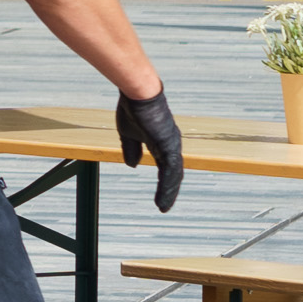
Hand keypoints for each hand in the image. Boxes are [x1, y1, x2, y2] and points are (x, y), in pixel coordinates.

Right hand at [117, 86, 184, 209]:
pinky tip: (163, 196)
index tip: (160, 195)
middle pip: (173, 174)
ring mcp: (172, 146)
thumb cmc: (133, 109)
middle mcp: (171, 146)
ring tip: (164, 206)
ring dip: (169, 192)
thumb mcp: (128, 134)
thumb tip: (133, 165)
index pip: (166, 167)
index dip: (164, 182)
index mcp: (161, 143)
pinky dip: (167, 186)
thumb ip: (132, 149)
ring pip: (174, 175)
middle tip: (164, 206)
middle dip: (169, 191)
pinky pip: (170, 171)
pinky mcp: (168, 147)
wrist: (138, 94)